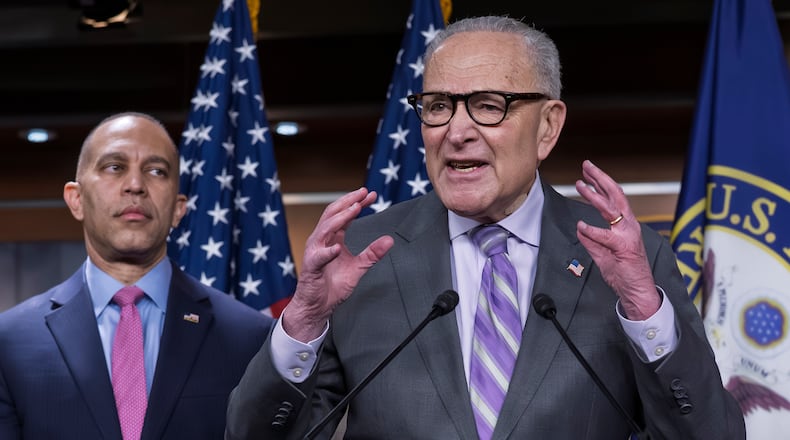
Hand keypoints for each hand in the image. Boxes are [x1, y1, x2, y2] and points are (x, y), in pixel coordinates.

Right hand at [283, 188, 393, 341]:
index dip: (357, 203)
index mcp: (332, 238)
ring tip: (355, 209)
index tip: (372, 194)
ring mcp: (315, 252)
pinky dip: (328, 252)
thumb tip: (390, 240)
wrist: (318, 306)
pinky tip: (338, 248)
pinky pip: (319, 257)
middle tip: (363, 192)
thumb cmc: (333, 286)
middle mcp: (322, 240)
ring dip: (340, 218)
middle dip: (348, 202)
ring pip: (325, 228)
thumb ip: (372, 253)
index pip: (344, 215)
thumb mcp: (358, 267)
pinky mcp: (311, 267)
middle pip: (333, 214)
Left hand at [574, 160, 659, 319]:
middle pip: (616, 195)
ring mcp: (628, 235)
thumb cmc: (623, 273)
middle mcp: (628, 226)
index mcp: (625, 225)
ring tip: (581, 184)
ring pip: (611, 209)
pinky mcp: (624, 248)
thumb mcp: (602, 254)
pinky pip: (605, 235)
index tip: (587, 173)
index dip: (601, 183)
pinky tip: (581, 225)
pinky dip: (591, 230)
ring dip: (594, 195)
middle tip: (586, 166)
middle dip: (600, 178)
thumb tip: (580, 228)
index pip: (614, 198)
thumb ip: (591, 241)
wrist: (637, 291)